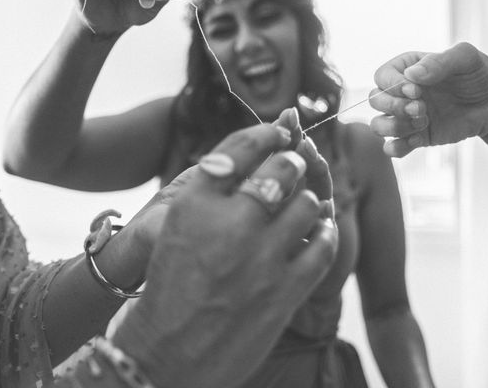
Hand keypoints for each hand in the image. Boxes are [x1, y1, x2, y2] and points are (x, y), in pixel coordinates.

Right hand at [112, 122, 337, 387]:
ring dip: (309, 200)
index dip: (267, 133)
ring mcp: (260, 257)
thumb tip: (251, 162)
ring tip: (305, 204)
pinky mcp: (285, 291)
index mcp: (194, 202)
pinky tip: (318, 232)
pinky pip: (323, 245)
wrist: (163, 356)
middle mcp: (228, 222)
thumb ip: (211, 193)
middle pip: (280, 168)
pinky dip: (324, 233)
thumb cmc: (167, 288)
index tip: (281, 131)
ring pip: (308, 203)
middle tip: (293, 166)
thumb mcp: (175, 228)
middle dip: (291, 163)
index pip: (240, 147)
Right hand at [369, 42, 487, 156]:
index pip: (382, 76)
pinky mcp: (414, 137)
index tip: (417, 90)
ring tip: (423, 123)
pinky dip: (399, 147)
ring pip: (377, 125)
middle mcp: (401, 93)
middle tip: (421, 108)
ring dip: (395, 127)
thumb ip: (438, 61)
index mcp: (407, 69)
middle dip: (394, 107)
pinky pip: (392, 148)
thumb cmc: (479, 75)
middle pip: (375, 101)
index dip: (394, 86)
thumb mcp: (465, 57)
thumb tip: (412, 75)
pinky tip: (419, 139)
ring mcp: (405, 116)